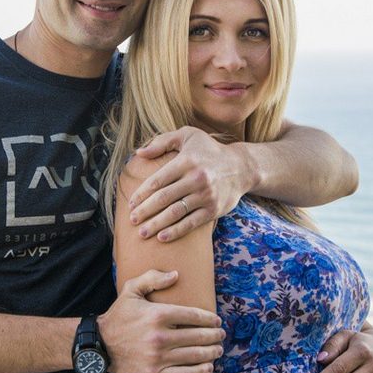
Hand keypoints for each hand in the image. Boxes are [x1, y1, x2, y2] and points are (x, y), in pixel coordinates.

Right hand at [97, 269, 224, 372]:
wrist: (99, 344)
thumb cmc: (119, 314)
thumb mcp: (132, 289)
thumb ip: (153, 278)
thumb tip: (176, 275)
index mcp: (158, 314)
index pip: (193, 315)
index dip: (208, 318)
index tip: (216, 320)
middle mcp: (160, 336)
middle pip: (197, 336)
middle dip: (214, 335)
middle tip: (221, 334)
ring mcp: (158, 357)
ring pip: (193, 355)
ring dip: (211, 352)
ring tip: (218, 350)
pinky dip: (199, 371)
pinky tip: (208, 367)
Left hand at [129, 127, 253, 241]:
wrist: (242, 167)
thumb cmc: (209, 150)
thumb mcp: (188, 136)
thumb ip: (162, 142)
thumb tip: (139, 153)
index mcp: (187, 161)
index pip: (158, 180)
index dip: (142, 193)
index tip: (131, 203)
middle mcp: (196, 178)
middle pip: (164, 198)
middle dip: (145, 211)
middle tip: (132, 220)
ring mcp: (206, 195)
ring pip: (175, 213)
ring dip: (156, 224)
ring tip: (142, 233)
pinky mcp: (214, 210)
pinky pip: (191, 223)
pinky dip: (176, 231)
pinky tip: (162, 237)